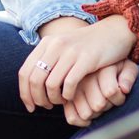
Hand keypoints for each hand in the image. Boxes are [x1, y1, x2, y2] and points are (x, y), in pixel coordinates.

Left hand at [19, 16, 133, 111]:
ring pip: (50, 84)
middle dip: (37, 99)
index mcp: (47, 43)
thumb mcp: (63, 47)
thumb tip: (31, 83)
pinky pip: (69, 84)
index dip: (25, 93)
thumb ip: (47, 60)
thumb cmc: (87, 45)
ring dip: (53, 99)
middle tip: (46, 106)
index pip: (24, 72)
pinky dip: (67, 95)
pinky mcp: (86, 59)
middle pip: (35, 80)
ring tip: (60, 101)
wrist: (114, 32)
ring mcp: (71, 52)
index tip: (31, 106)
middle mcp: (56, 45)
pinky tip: (71, 96)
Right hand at [64, 60, 138, 127]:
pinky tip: (91, 113)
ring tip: (100, 102)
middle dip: (108, 106)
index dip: (119, 98)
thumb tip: (124, 89)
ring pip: (87, 113)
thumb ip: (129, 76)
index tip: (121, 92)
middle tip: (110, 99)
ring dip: (96, 113)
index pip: (110, 92)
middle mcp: (82, 77)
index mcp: (97, 67)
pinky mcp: (65, 99)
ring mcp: (72, 89)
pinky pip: (72, 118)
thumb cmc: (116, 70)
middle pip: (98, 105)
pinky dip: (83, 121)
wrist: (99, 62)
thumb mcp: (127, 67)